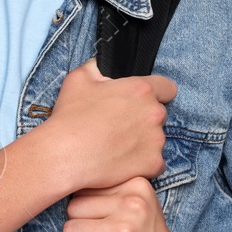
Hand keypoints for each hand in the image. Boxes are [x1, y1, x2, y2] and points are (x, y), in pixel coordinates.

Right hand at [46, 57, 174, 191]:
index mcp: (140, 90)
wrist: (65, 156)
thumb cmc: (71, 117)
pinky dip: (142, 163)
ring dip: (142, 142)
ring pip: (156, 140)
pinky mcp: (153, 164)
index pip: (167, 87)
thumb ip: (96, 68)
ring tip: (116, 146)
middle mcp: (154, 114)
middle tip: (119, 125)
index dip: (157, 92)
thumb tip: (100, 67)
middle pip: (159, 115)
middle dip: (143, 119)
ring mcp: (156, 141)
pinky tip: (121, 162)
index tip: (143, 101)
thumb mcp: (78, 79)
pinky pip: (155, 163)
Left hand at [63, 177, 192, 231]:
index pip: (83, 186)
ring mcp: (126, 231)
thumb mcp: (136, 201)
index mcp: (135, 184)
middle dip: (79, 225)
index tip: (106, 218)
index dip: (87, 206)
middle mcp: (132, 204)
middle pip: (72, 208)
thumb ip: (107, 189)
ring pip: (71, 230)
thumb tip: (59, 183)